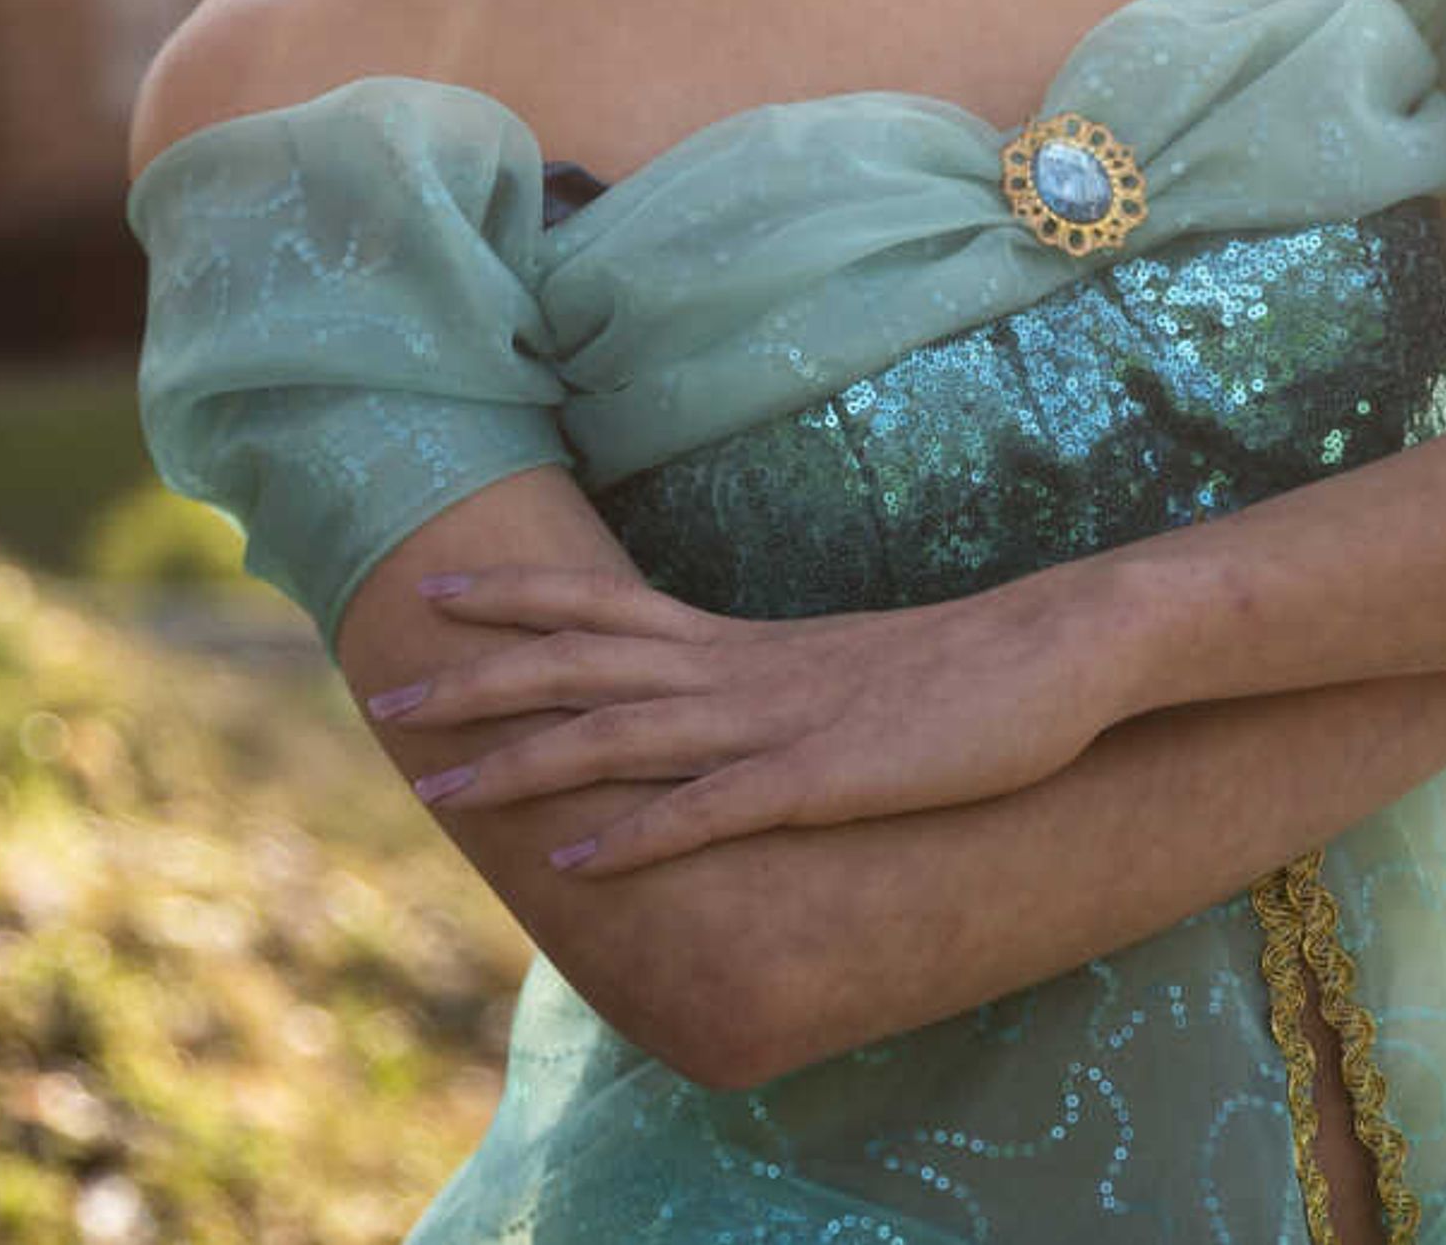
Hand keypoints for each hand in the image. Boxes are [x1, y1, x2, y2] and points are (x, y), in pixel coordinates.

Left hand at [368, 560, 1131, 878]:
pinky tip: (568, 857)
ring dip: (522, 762)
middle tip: (387, 692)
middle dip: (477, 680)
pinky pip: (706, 812)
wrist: (1058, 653)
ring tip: (440, 785)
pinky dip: (630, 832)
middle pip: (578, 665)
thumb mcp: (841, 674)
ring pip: (618, 738)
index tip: (434, 589)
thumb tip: (718, 708)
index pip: (600, 606)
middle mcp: (736, 673)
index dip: (513, 597)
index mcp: (739, 643)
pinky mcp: (819, 783)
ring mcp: (773, 725)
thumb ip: (771, 690)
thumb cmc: (961, 671)